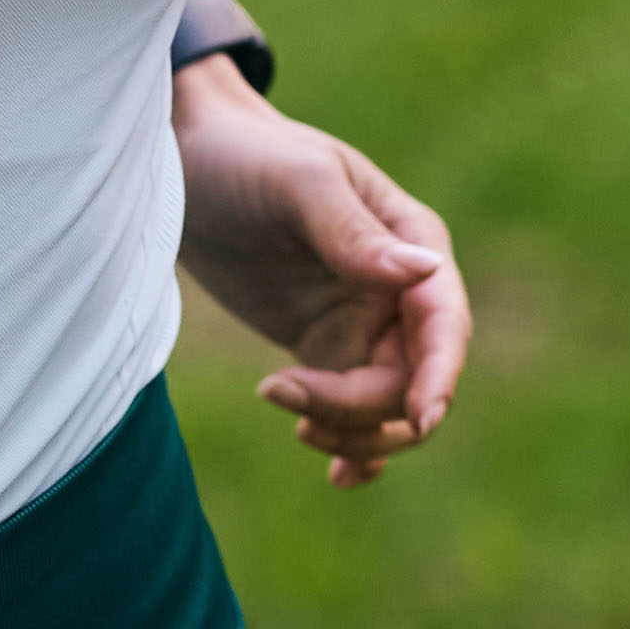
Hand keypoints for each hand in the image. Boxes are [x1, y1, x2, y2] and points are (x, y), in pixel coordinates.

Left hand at [172, 60, 470, 487]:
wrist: (184, 159)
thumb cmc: (245, 154)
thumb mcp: (297, 184)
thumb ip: (353, 232)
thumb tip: (423, 272)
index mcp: (412, 243)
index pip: (444, 322)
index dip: (440, 374)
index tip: (420, 417)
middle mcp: (399, 291)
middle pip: (415, 379)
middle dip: (365, 408)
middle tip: (284, 393)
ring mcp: (363, 323)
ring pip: (386, 406)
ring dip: (351, 430)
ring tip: (289, 416)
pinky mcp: (324, 347)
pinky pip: (355, 411)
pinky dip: (352, 445)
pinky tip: (334, 474)